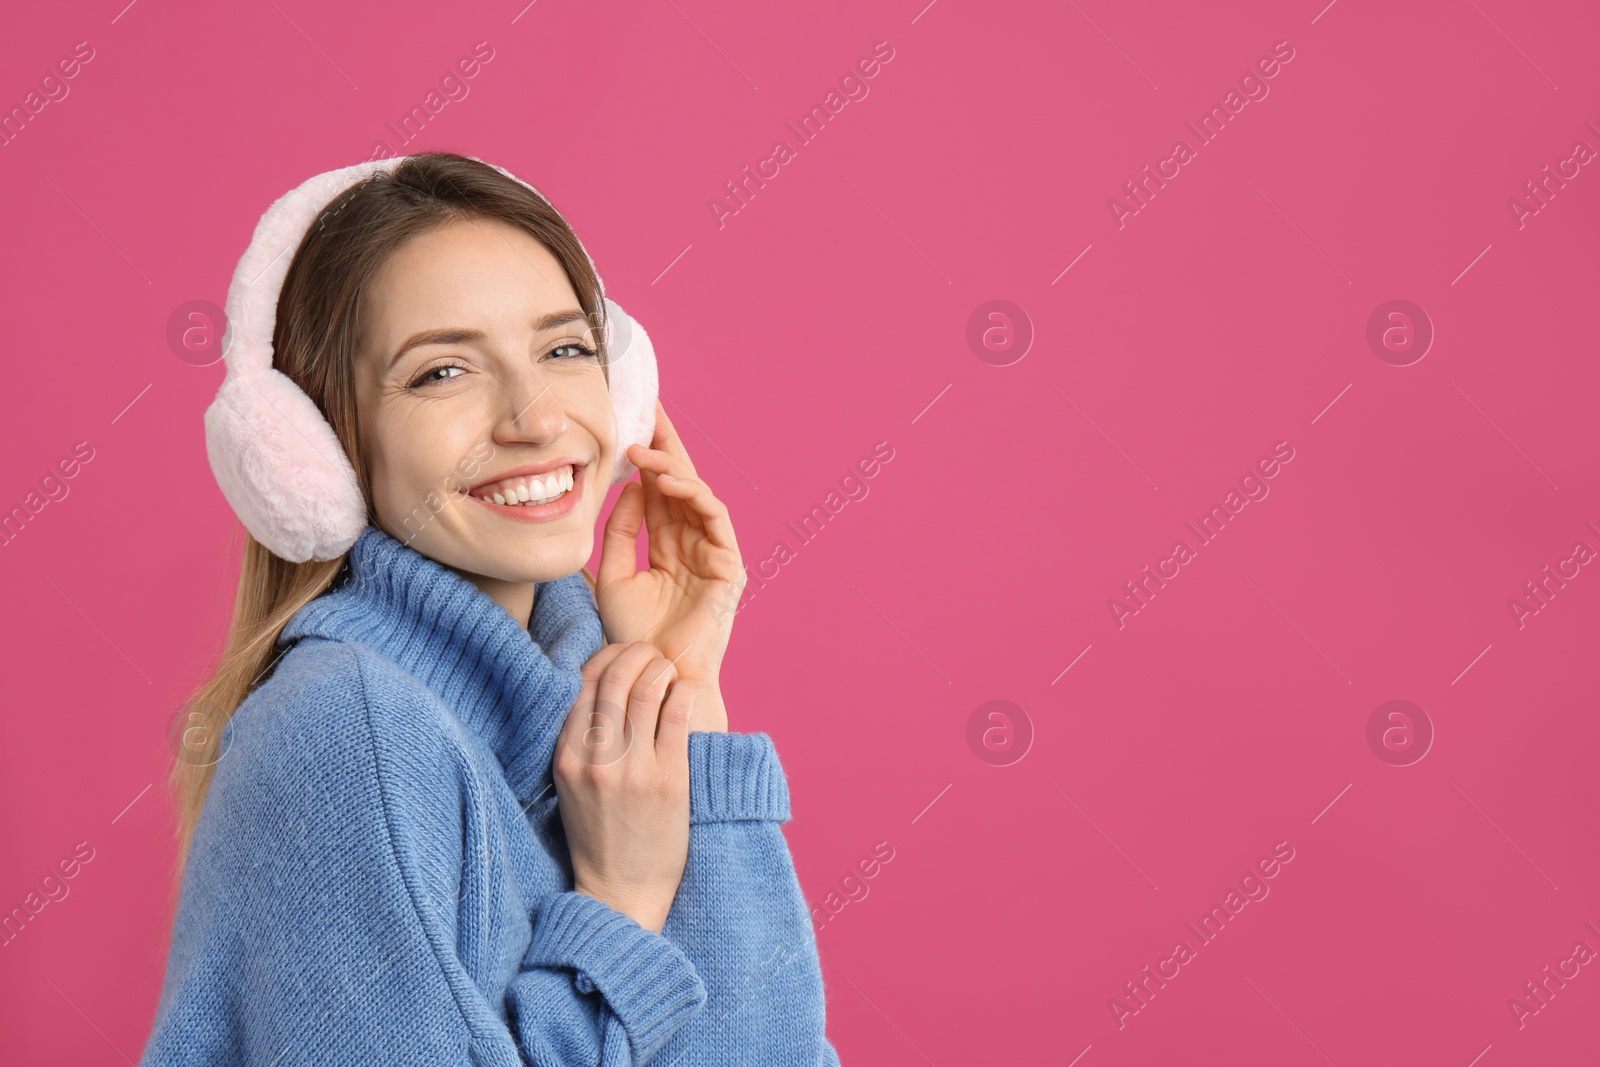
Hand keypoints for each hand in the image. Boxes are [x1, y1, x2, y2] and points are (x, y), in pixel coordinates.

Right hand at [553, 641, 693, 933]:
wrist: (621, 891)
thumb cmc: (599, 836)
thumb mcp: (573, 785)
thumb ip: (582, 741)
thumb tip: (605, 689)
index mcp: (567, 757)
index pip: (582, 684)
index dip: (606, 658)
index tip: (623, 655)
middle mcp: (595, 760)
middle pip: (614, 679)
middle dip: (635, 654)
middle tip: (651, 654)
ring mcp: (632, 770)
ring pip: (645, 691)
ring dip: (661, 668)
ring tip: (669, 667)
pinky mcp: (668, 781)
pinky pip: (677, 718)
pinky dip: (683, 694)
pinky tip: (686, 692)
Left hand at [597, 400, 743, 729]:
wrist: (653, 678)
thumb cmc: (631, 638)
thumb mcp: (610, 577)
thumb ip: (618, 533)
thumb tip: (630, 487)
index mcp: (665, 544)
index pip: (657, 489)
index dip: (646, 455)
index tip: (629, 419)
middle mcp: (690, 543)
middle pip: (680, 482)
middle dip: (666, 443)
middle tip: (650, 406)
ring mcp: (712, 553)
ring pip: (698, 495)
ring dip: (672, 468)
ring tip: (643, 451)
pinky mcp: (729, 565)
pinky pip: (716, 518)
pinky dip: (695, 495)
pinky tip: (669, 482)